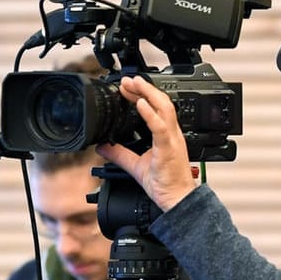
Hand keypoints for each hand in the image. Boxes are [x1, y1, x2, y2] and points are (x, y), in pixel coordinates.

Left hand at [94, 77, 201, 212]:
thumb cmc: (165, 183)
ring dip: (147, 93)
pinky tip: (140, 104)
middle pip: (161, 102)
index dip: (141, 95)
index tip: (126, 89)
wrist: (177, 199)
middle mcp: (171, 134)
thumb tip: (103, 147)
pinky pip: (160, 127)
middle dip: (144, 88)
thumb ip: (120, 155)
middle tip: (127, 80)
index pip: (156, 107)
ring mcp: (171, 139)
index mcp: (166, 135)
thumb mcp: (136, 166)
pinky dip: (149, 114)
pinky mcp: (168, 148)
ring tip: (133, 85)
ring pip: (163, 108)